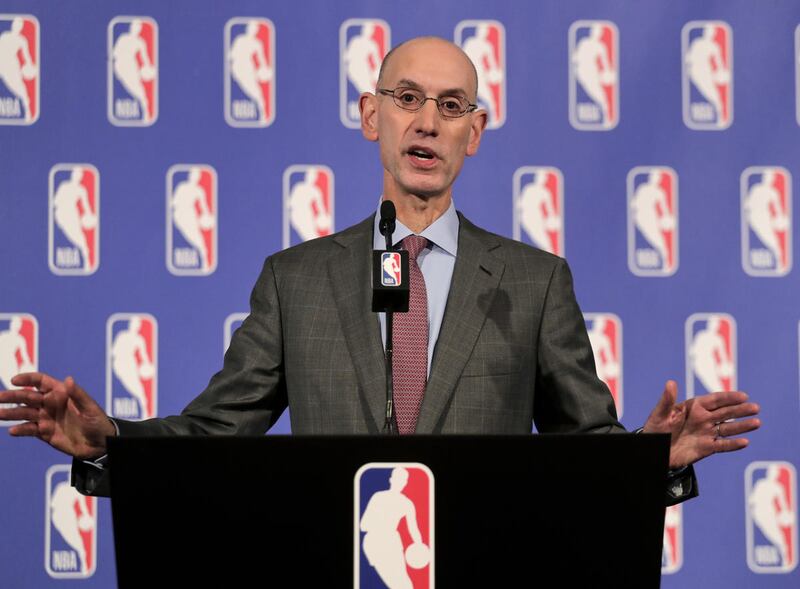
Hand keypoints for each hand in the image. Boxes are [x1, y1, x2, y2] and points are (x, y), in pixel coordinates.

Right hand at [0, 372, 115, 459]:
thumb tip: (68, 379)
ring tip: (0, 413)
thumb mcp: (90, 407)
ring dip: (11, 413)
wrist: (99, 444)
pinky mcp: (44, 433)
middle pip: (27, 397)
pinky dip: (21, 430)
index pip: (40, 382)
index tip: (14, 380)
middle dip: (13, 396)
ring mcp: (46, 418)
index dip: (27, 379)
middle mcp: (50, 404)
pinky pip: (29, 430)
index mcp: (60, 393)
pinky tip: (12, 430)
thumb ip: (78, 394)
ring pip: (24, 413)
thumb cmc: (98, 421)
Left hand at [643, 380, 760, 468]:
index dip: (729, 397)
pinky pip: (723, 445)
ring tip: (756, 423)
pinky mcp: (707, 448)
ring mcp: (706, 433)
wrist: (654, 450)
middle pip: (726, 413)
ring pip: (728, 429)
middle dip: (741, 410)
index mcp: (694, 407)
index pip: (715, 400)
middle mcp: (703, 419)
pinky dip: (733, 444)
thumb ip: (667, 400)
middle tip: (755, 407)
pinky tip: (744, 442)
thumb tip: (671, 382)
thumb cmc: (655, 429)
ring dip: (742, 426)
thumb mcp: (659, 414)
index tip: (743, 396)